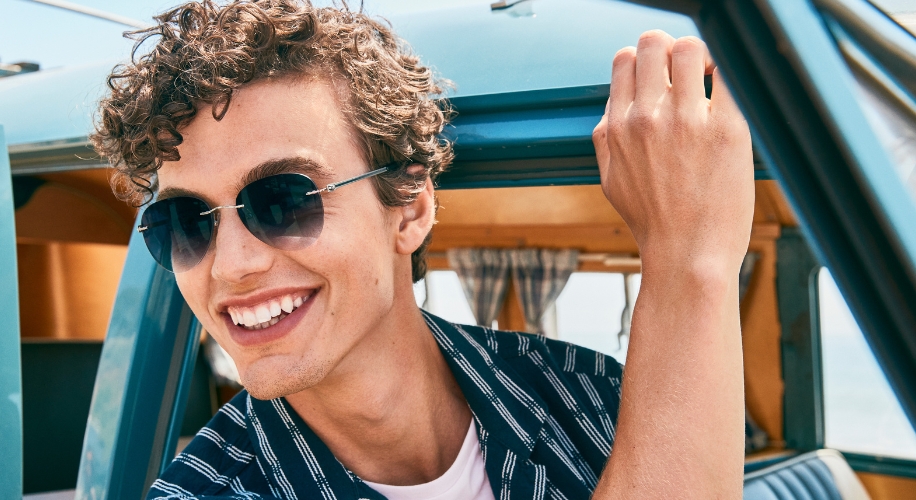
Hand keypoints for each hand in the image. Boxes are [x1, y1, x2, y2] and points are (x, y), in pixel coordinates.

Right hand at [592, 30, 753, 273]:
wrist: (686, 257)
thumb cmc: (653, 223)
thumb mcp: (610, 181)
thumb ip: (607, 139)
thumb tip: (615, 108)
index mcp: (617, 128)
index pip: (625, 59)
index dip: (646, 60)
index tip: (664, 78)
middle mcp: (646, 118)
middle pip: (653, 43)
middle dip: (672, 50)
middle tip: (690, 73)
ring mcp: (686, 122)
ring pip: (691, 48)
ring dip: (704, 56)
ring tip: (713, 80)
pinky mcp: (726, 130)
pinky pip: (730, 76)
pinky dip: (731, 74)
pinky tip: (732, 95)